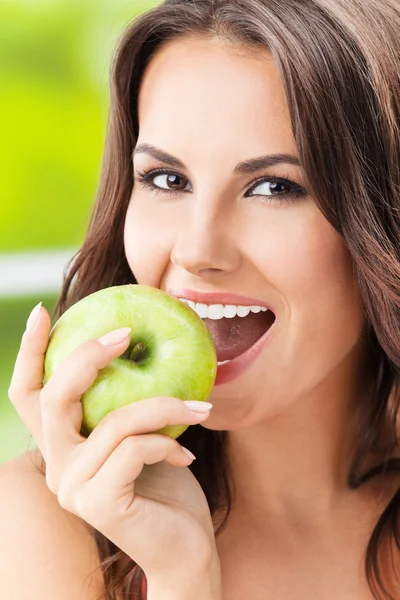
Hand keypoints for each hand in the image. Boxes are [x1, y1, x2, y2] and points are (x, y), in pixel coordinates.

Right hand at [8, 302, 218, 581]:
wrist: (185, 547)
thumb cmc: (166, 484)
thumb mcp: (142, 433)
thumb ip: (127, 400)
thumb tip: (139, 341)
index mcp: (61, 445)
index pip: (29, 394)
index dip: (30, 352)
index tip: (45, 311)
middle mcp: (56, 465)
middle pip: (53, 397)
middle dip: (89, 356)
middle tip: (126, 335)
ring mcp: (73, 487)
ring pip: (113, 421)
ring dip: (163, 405)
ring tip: (200, 407)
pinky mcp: (98, 504)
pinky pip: (135, 449)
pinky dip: (167, 443)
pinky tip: (186, 458)